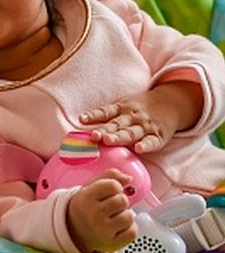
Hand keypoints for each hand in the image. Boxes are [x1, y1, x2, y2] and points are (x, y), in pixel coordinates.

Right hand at [67, 169, 137, 252]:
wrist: (73, 231)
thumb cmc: (86, 207)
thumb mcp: (91, 187)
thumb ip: (109, 175)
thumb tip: (129, 178)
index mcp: (85, 198)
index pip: (113, 185)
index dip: (115, 187)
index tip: (108, 193)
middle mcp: (92, 214)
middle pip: (123, 201)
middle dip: (120, 202)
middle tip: (109, 207)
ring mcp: (102, 230)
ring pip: (129, 216)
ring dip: (125, 216)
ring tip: (113, 218)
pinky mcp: (111, 244)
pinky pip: (133, 232)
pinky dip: (129, 229)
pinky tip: (118, 229)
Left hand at [78, 82, 202, 153]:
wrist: (171, 103)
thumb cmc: (139, 108)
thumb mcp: (123, 106)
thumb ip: (106, 117)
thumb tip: (81, 127)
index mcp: (122, 108)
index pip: (106, 112)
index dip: (93, 115)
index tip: (81, 119)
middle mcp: (132, 117)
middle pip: (116, 124)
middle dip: (105, 130)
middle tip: (94, 135)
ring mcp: (145, 126)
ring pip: (131, 133)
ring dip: (119, 137)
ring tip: (108, 141)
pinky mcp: (158, 136)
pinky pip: (152, 142)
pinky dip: (146, 145)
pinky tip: (139, 149)